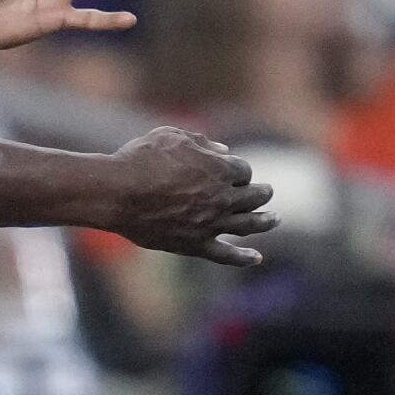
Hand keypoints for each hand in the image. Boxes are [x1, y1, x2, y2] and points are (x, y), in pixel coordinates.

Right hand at [106, 128, 276, 266]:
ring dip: (265, 221)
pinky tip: (257, 258)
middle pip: (253, 196)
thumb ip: (201, 141)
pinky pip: (226, 255)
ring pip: (248, 225)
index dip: (239, 170)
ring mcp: (212, 224)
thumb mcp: (172, 136)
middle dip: (262, 193)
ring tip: (275, 218)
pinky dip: (243, 257)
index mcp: (220, 169)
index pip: (243, 170)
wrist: (119, 193)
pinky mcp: (196, 245)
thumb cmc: (142, 158)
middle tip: (266, 192)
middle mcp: (222, 198)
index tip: (232, 170)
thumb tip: (224, 149)